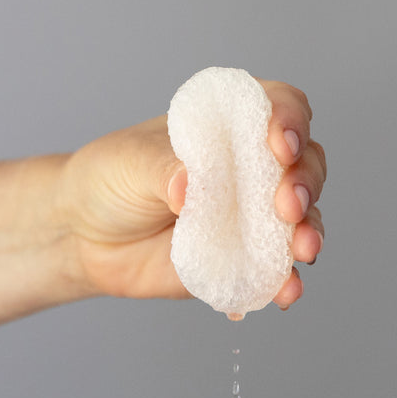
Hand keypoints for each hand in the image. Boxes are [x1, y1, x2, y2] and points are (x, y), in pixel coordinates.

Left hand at [59, 79, 326, 309]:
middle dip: (305, 182)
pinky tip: (285, 290)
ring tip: (302, 250)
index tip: (279, 146)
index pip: (279, 107)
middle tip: (286, 205)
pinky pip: (276, 268)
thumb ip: (164, 170)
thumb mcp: (131, 162)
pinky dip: (286, 280)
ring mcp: (251, 214)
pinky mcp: (244, 257)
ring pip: (303, 217)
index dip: (290, 121)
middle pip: (305, 162)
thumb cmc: (110, 180)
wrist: (86, 237)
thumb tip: (191, 189)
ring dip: (310, 232)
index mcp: (228, 125)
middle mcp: (250, 166)